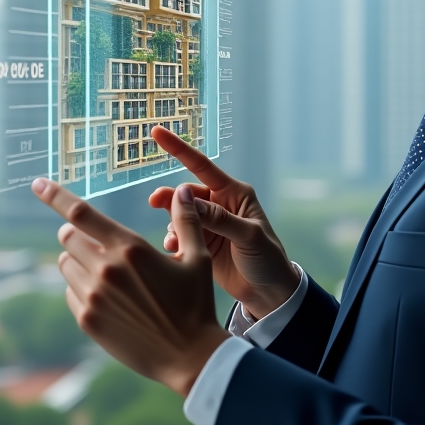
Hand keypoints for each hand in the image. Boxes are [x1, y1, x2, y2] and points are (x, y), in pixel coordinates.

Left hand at [31, 177, 228, 396]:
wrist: (188, 356)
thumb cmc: (196, 304)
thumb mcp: (198, 258)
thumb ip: (186, 221)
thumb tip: (183, 190)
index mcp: (130, 249)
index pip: (80, 213)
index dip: (55, 195)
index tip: (37, 183)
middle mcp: (106, 270)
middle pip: (68, 237)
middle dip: (77, 233)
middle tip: (96, 241)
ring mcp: (93, 298)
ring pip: (65, 265)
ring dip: (79, 261)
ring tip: (107, 272)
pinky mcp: (87, 320)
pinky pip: (70, 293)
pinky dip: (82, 288)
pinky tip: (108, 298)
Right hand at [147, 126, 299, 320]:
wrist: (269, 293)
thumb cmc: (268, 258)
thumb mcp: (248, 236)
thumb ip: (219, 219)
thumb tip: (188, 200)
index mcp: (235, 193)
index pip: (202, 166)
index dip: (179, 149)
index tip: (157, 132)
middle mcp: (219, 204)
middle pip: (185, 194)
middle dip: (170, 199)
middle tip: (155, 203)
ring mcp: (209, 224)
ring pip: (179, 215)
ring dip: (173, 225)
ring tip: (174, 243)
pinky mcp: (201, 243)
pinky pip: (179, 235)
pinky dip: (174, 241)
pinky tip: (175, 252)